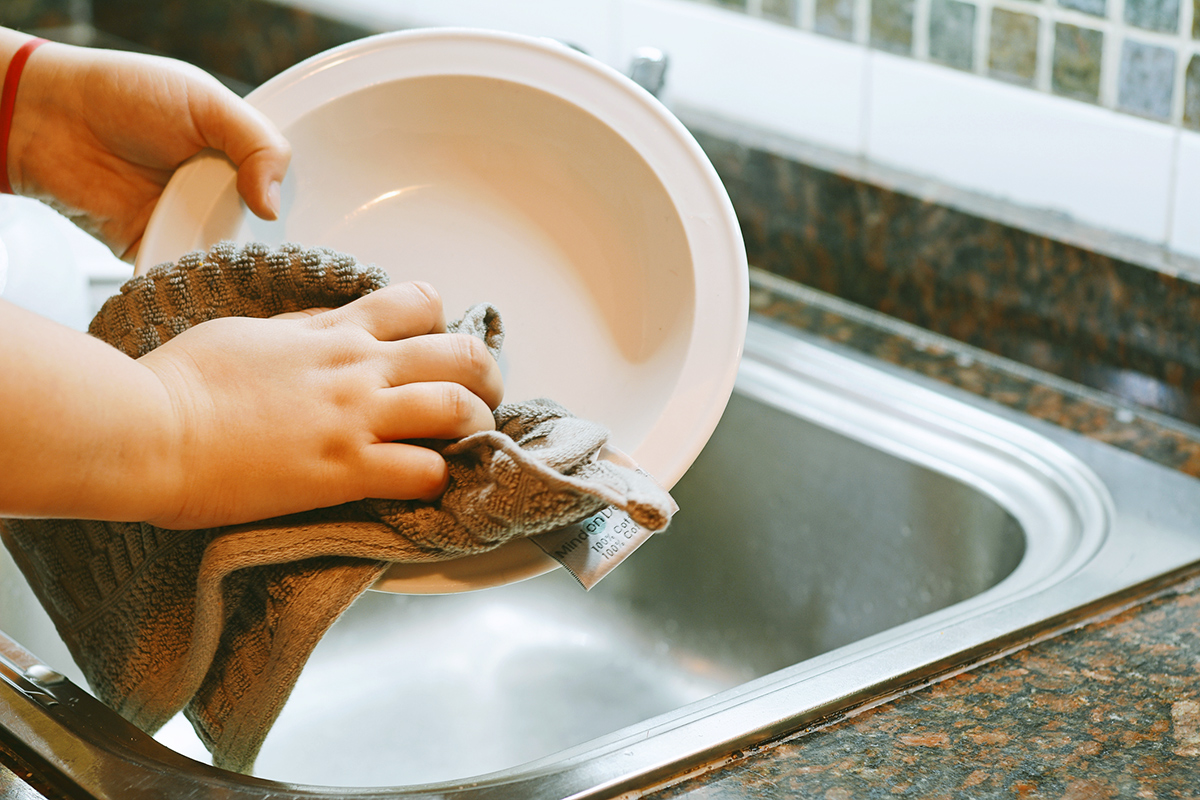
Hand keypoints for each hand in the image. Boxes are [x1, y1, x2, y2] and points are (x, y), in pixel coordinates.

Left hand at [1, 31, 289, 259]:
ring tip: (248, 280)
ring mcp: (186, 223)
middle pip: (261, 235)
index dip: (297, 209)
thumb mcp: (207, 102)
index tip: (313, 228)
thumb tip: (274, 207)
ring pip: (226, 263)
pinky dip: (193, 287)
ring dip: (234, 271)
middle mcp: (218, 193)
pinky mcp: (155, 249)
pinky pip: (183, 278)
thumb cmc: (123, 95)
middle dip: (268, 248)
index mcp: (240, 158)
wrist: (50, 120)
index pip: (284, 192)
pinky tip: (211, 290)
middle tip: (279, 260)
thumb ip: (258, 145)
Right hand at [138, 283, 503, 528]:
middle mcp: (357, 368)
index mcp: (334, 332)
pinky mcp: (345, 470)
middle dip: (486, 374)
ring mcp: (356, 418)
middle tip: (482, 396)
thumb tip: (327, 327)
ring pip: (458, 408)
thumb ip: (300, 330)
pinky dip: (438, 481)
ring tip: (469, 443)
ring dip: (475, 426)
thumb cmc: (182, 381)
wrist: (148, 428)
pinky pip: (423, 472)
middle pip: (459, 353)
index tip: (435, 347)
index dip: (440, 323)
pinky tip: (428, 486)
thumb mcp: (249, 333)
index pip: (417, 302)